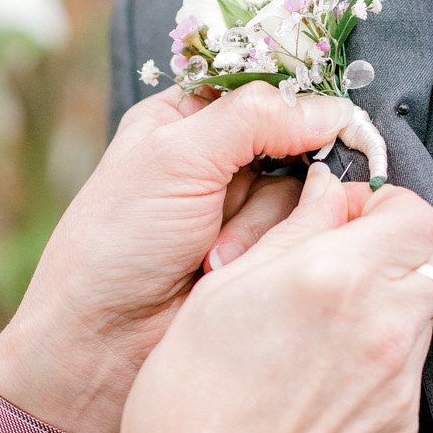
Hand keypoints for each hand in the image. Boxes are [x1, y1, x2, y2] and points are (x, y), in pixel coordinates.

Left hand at [0, 85, 357, 432]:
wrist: (101, 346)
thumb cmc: (115, 246)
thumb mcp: (176, 158)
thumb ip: (255, 118)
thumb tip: (331, 109)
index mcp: (185, 117)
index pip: (264, 86)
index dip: (296, 103)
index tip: (325, 121)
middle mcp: (216, 158)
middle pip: (295, 140)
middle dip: (278, 173)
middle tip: (240, 197)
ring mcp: (240, 211)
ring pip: (303, 193)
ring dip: (261, 226)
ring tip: (212, 256)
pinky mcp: (259, 257)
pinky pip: (300, 237)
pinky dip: (268, 253)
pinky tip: (225, 272)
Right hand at [117, 163, 432, 432]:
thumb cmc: (194, 397)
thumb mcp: (226, 288)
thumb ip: (293, 229)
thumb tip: (329, 192)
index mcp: (337, 277)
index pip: (414, 211)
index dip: (381, 206)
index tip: (346, 218)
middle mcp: (383, 324)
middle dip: (400, 246)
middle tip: (348, 259)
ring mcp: (399, 380)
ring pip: (428, 310)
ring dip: (393, 299)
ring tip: (327, 324)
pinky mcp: (401, 425)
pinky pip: (410, 366)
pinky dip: (382, 354)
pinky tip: (326, 372)